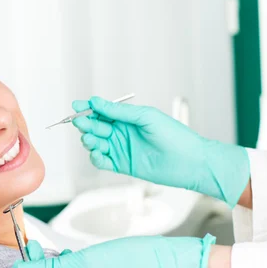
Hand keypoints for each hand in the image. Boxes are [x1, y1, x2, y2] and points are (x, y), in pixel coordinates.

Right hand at [72, 97, 249, 206]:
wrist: (189, 161)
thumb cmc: (174, 136)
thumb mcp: (145, 117)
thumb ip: (119, 111)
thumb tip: (96, 102)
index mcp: (127, 118)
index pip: (102, 112)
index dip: (88, 109)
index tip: (76, 105)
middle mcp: (122, 133)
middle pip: (96, 127)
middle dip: (86, 124)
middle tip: (81, 123)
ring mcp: (121, 149)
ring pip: (96, 143)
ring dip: (90, 140)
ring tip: (91, 139)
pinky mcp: (122, 165)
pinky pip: (102, 161)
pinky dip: (96, 157)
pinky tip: (97, 153)